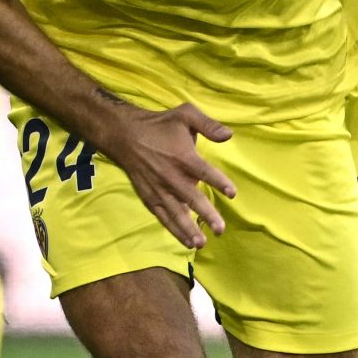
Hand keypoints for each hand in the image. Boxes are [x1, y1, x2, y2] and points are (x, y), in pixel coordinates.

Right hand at [105, 102, 236, 250]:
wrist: (125, 135)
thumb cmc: (160, 125)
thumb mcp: (185, 114)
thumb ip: (208, 124)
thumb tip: (229, 135)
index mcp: (182, 157)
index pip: (204, 172)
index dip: (219, 182)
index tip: (232, 193)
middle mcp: (171, 176)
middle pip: (192, 199)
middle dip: (206, 215)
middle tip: (220, 229)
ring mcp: (159, 190)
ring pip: (176, 213)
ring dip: (189, 229)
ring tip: (202, 242)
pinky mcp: (150, 198)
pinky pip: (163, 217)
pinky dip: (174, 229)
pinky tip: (186, 241)